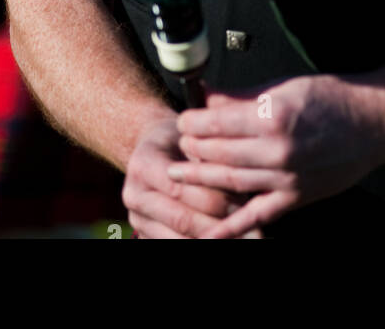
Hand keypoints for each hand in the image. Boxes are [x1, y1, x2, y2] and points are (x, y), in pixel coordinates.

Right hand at [123, 116, 262, 238]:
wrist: (154, 148)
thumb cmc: (182, 137)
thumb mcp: (193, 137)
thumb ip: (209, 159)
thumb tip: (240, 182)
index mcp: (143, 165)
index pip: (180, 188)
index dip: (214, 197)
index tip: (245, 202)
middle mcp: (134, 194)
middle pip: (181, 218)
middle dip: (217, 224)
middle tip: (250, 228)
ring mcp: (136, 218)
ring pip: (178, 239)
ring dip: (211, 238)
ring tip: (242, 237)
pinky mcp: (143, 234)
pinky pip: (173, 246)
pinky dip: (202, 241)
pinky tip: (222, 237)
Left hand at [170, 75, 384, 238]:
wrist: (372, 122)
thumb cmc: (331, 99)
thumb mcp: (282, 86)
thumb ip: (242, 96)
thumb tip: (209, 97)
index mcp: (272, 116)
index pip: (217, 123)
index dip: (194, 122)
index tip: (184, 119)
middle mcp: (277, 149)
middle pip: (219, 153)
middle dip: (193, 148)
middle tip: (179, 145)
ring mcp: (286, 177)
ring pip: (231, 181)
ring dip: (200, 178)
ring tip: (178, 175)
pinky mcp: (296, 197)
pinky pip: (257, 214)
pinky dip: (231, 227)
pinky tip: (209, 234)